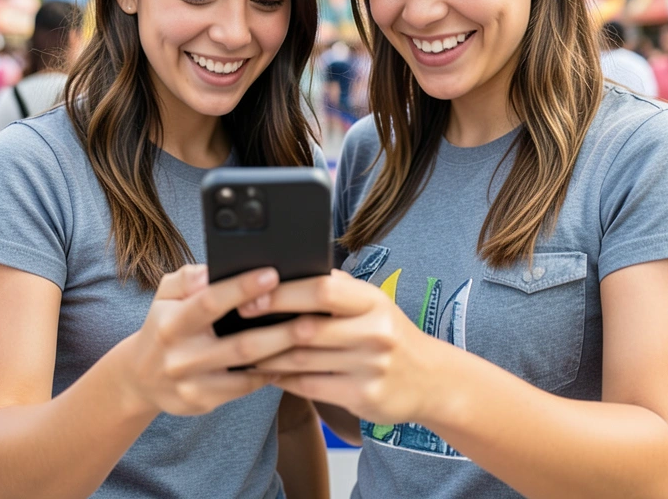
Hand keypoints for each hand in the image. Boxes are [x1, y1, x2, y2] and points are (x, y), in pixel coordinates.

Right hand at [116, 264, 299, 417]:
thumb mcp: (164, 296)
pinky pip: (243, 389)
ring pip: (246, 370)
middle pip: (238, 344)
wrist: (140, 377)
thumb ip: (186, 278)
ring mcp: (191, 384)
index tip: (272, 274)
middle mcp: (180, 356)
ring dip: (282, 355)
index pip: (209, 302)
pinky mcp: (202, 403)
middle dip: (279, 332)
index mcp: (170, 323)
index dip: (241, 288)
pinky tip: (291, 360)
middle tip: (312, 318)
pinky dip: (269, 374)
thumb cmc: (164, 325)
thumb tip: (210, 271)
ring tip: (311, 339)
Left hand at [246, 270, 447, 426]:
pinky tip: (267, 373)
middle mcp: (375, 332)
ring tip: (243, 350)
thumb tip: (288, 270)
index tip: (251, 294)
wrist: (432, 380)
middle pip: (308, 328)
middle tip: (235, 325)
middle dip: (266, 327)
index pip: (323, 290)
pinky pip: (310, 387)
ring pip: (303, 361)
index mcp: (373, 301)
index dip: (283, 292)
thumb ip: (338, 289)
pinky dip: (283, 379)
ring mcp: (370, 367)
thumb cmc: (390, 334)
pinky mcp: (363, 397)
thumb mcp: (375, 304)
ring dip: (267, 356)